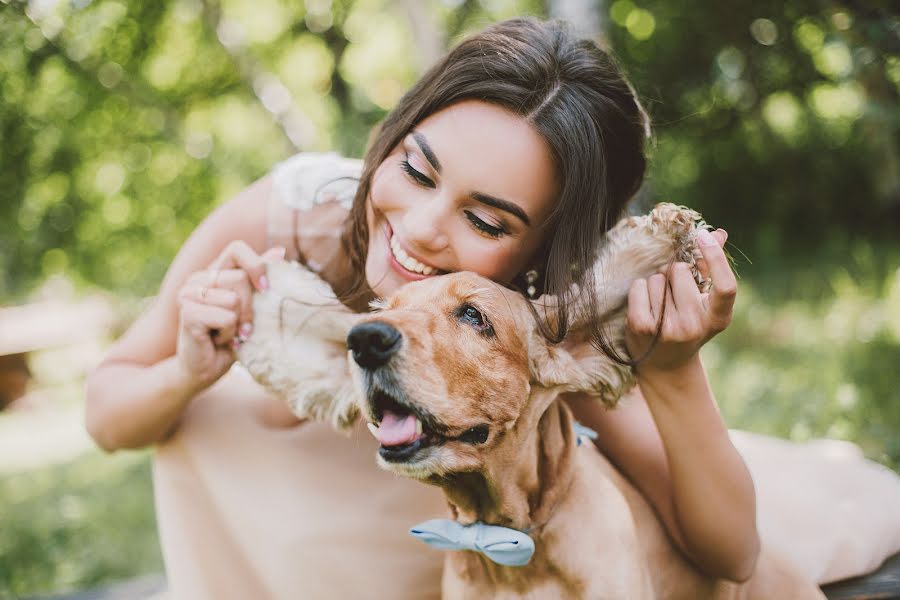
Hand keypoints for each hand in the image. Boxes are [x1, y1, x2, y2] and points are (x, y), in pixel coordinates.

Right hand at [174, 242, 284, 391]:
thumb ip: (259, 279)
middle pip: (240, 278)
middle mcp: (198, 278)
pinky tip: (217, 341)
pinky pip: (227, 318)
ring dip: (238, 324)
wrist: (206, 370)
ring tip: (226, 333)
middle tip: (241, 327)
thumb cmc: (232, 338)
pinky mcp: (188, 313)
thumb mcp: (252, 306)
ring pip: (234, 299)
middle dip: (250, 308)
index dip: (255, 265)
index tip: (266, 289)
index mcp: (214, 272)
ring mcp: (189, 294)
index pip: (237, 249)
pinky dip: (229, 334)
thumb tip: (279, 252)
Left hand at [625, 229, 735, 372]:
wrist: (665, 365)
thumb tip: (719, 233)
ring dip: (657, 284)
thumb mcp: (705, 304)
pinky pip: (640, 286)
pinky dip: (640, 291)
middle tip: (674, 294)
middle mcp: (695, 325)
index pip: (726, 286)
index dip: (716, 257)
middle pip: (680, 271)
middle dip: (675, 274)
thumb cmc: (688, 325)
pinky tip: (646, 308)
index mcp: (718, 319)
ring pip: (658, 278)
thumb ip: (711, 269)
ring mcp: (668, 328)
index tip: (704, 235)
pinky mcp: (642, 327)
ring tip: (661, 306)